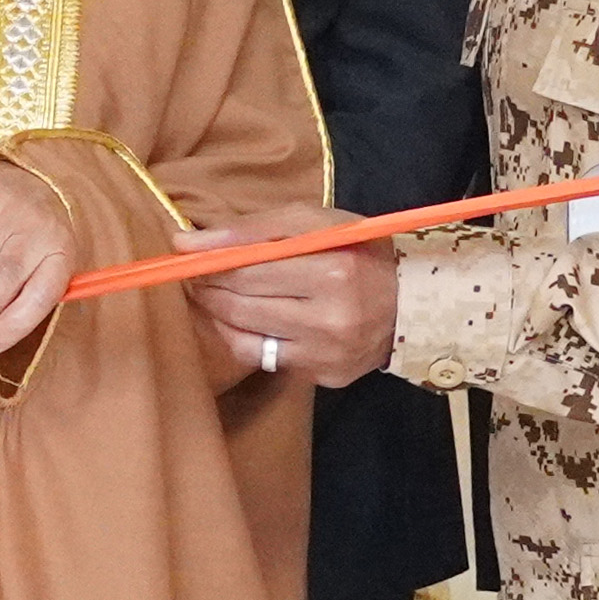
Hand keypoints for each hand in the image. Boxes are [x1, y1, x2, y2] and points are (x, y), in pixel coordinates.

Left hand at [182, 212, 393, 389]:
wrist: (413, 302)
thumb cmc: (358, 252)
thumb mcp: (316, 222)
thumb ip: (251, 229)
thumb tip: (186, 242)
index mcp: (332, 272)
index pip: (247, 270)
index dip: (211, 264)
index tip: (190, 256)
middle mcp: (330, 319)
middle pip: (241, 306)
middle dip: (209, 289)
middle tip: (199, 276)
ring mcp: (327, 354)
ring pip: (245, 339)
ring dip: (220, 315)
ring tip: (217, 296)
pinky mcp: (325, 377)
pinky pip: (265, 360)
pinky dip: (245, 339)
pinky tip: (245, 321)